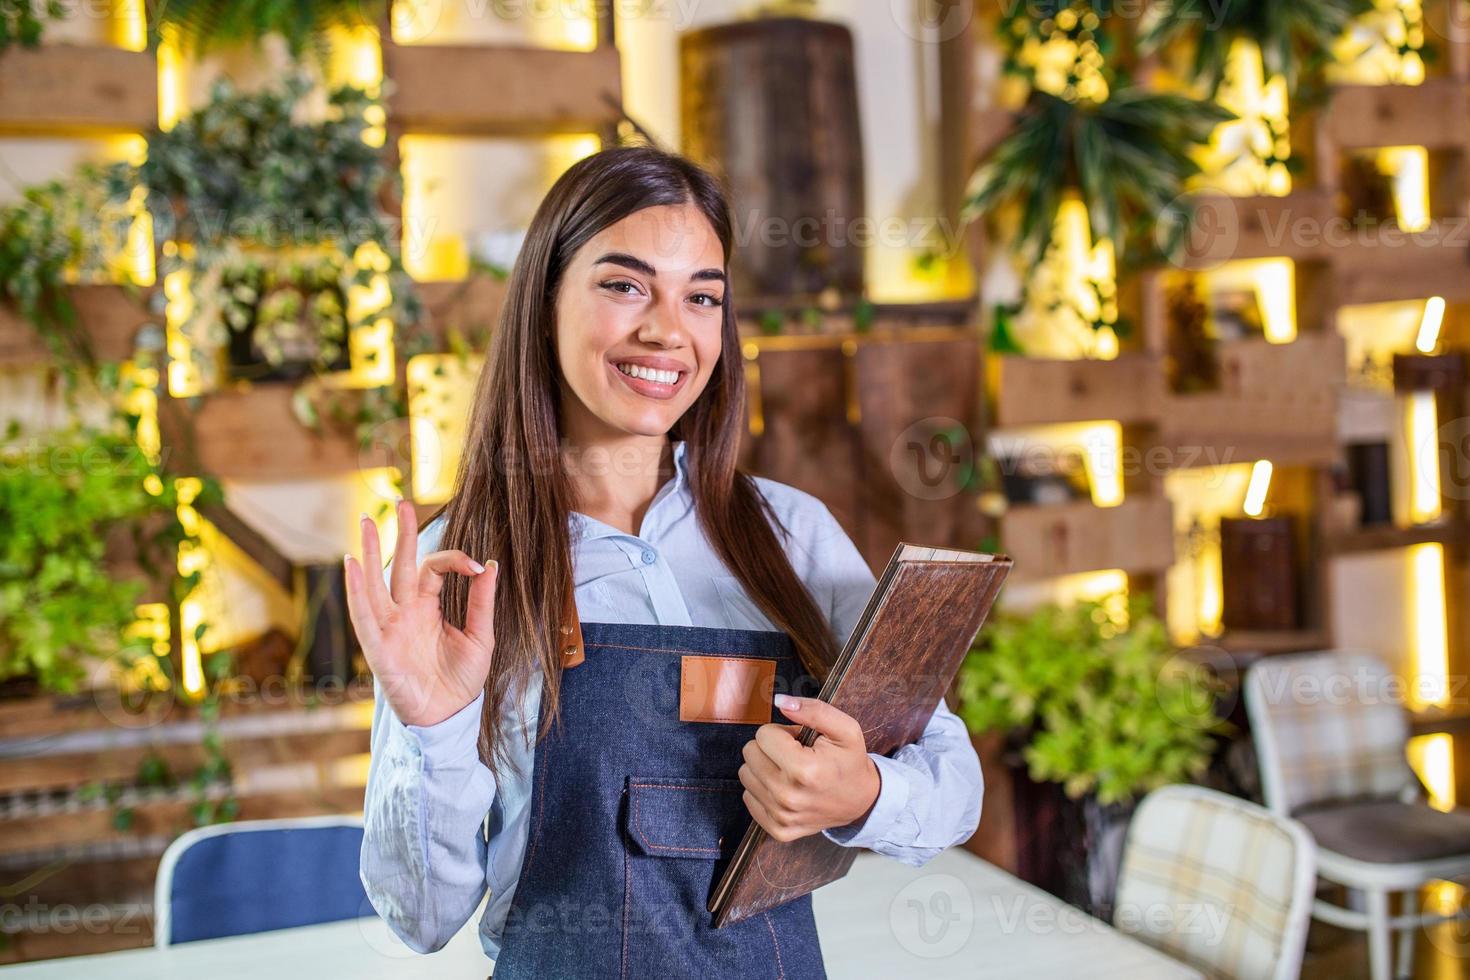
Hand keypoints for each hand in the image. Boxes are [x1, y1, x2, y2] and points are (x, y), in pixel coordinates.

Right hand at [343, 499, 498, 727]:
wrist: (449, 717)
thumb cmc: (461, 680)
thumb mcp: (480, 637)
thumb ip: (481, 602)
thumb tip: (490, 564)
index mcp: (428, 607)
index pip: (433, 569)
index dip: (454, 560)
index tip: (476, 567)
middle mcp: (405, 612)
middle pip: (399, 565)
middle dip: (399, 535)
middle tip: (399, 503)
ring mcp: (389, 627)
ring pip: (375, 583)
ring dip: (369, 553)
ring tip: (366, 522)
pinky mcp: (378, 646)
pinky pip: (364, 615)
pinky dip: (356, 591)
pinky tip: (352, 564)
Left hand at [737, 694, 879, 841]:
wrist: (861, 802)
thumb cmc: (850, 762)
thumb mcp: (844, 729)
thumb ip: (813, 710)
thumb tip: (780, 701)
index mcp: (805, 770)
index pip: (763, 734)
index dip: (782, 732)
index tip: (800, 742)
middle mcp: (789, 796)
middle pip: (750, 753)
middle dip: (770, 748)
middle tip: (795, 755)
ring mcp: (782, 816)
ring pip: (745, 774)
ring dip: (764, 767)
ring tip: (789, 771)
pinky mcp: (778, 829)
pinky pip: (749, 798)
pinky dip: (763, 789)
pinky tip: (785, 788)